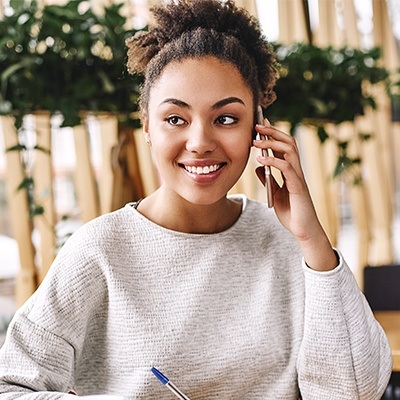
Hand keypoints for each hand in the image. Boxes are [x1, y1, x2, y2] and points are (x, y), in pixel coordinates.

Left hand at [253, 120, 336, 270]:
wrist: (303, 230)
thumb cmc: (291, 212)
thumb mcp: (275, 193)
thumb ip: (268, 179)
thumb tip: (258, 167)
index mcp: (291, 171)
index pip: (284, 146)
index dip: (274, 133)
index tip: (261, 124)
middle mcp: (296, 170)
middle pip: (288, 143)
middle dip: (273, 132)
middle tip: (257, 126)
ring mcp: (298, 177)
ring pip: (290, 151)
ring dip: (272, 143)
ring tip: (256, 141)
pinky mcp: (298, 187)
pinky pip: (287, 168)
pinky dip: (273, 161)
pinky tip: (261, 160)